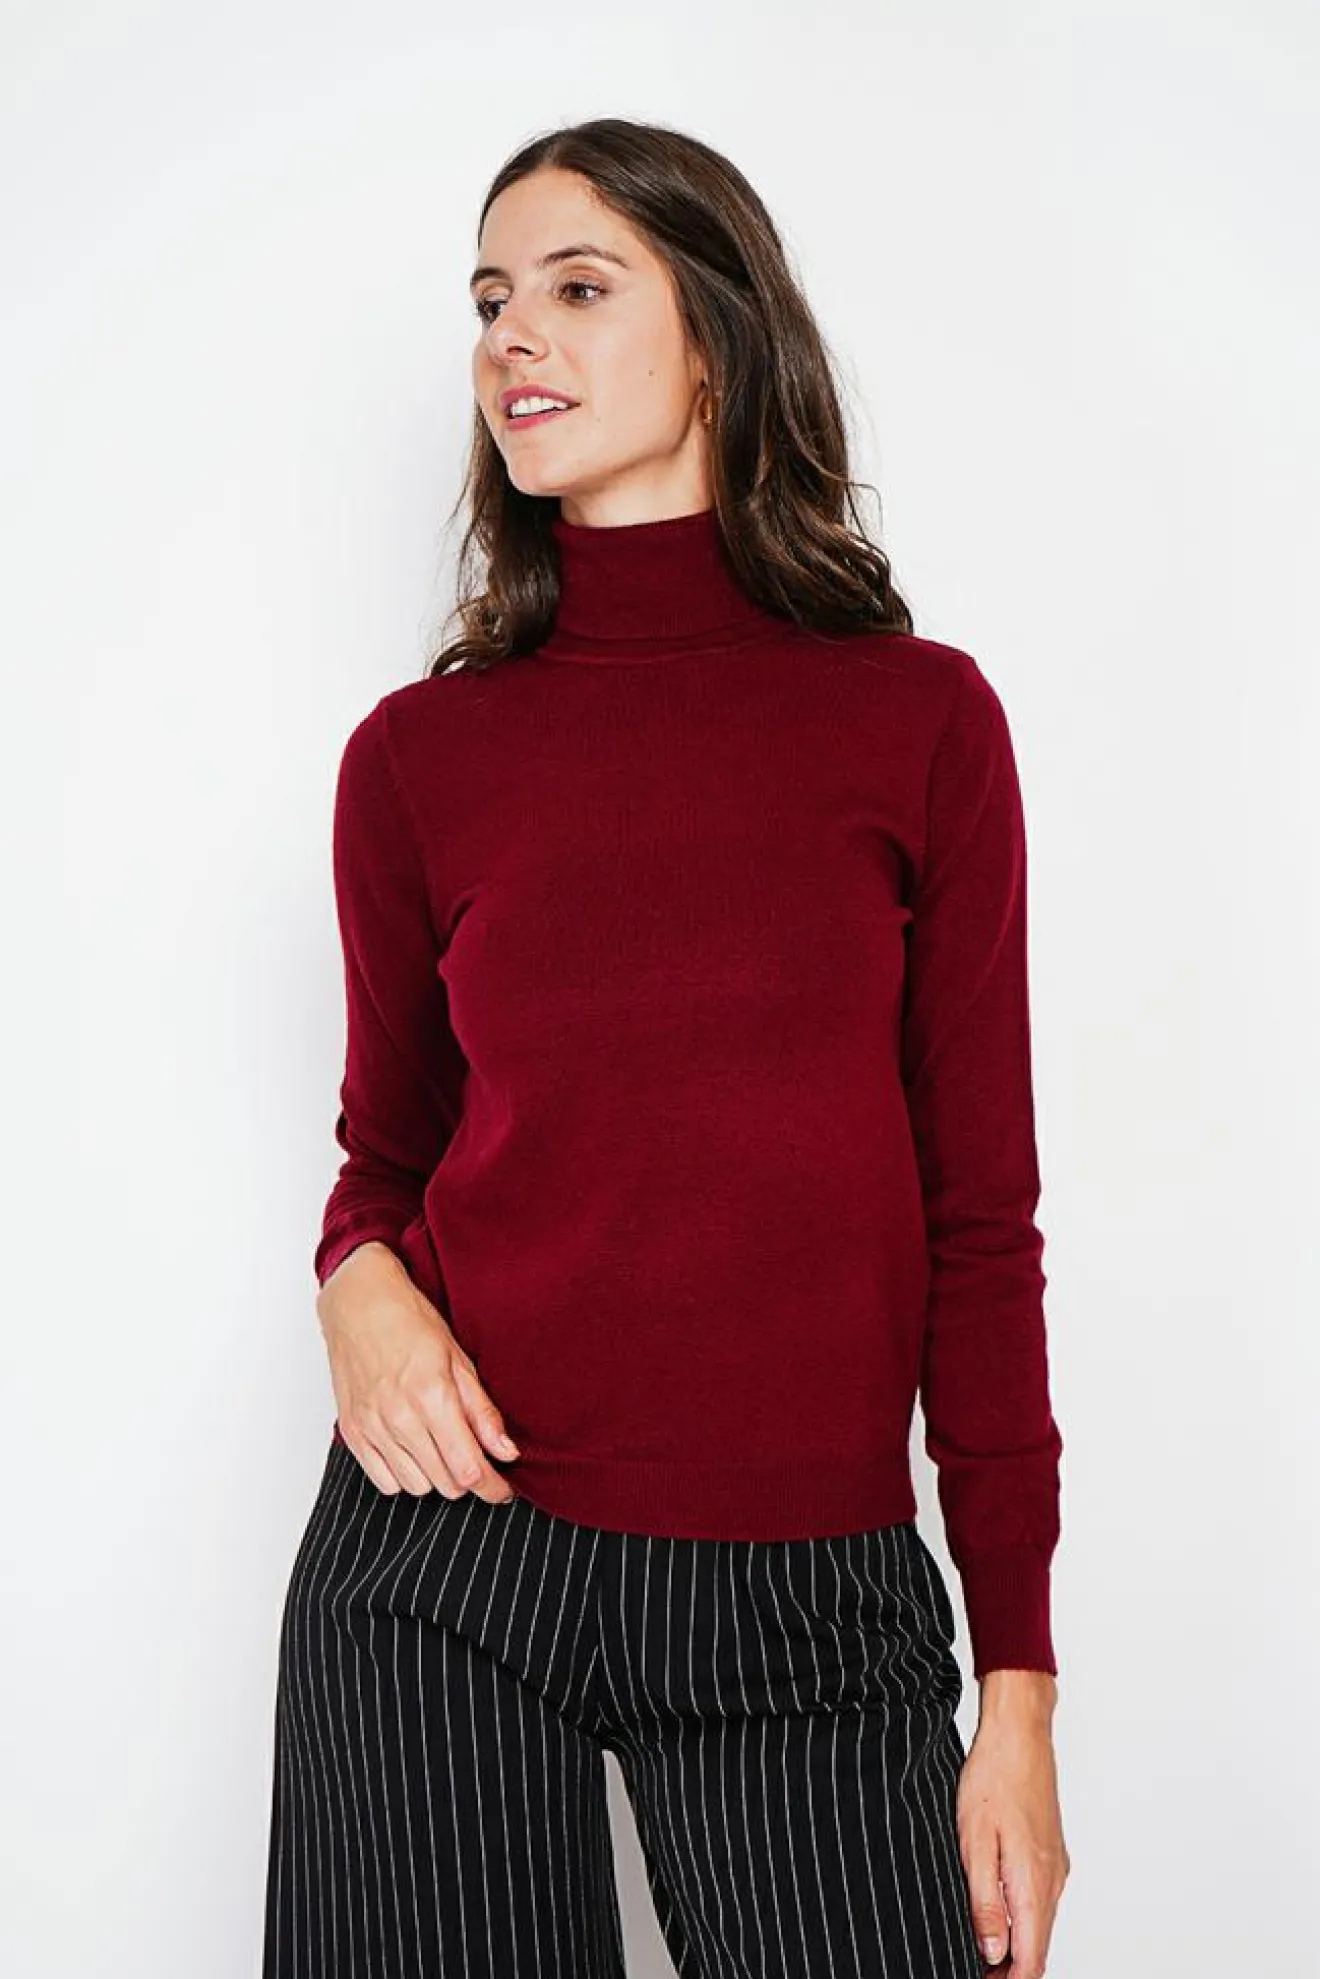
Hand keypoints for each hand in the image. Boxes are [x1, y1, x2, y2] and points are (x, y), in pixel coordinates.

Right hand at [316, 1241, 520, 1502]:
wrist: (358, 1302)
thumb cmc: (411, 1321)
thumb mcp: (459, 1358)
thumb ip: (483, 1411)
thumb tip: (507, 1452)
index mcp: (432, 1395)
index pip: (469, 1469)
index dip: (493, 1487)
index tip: (503, 1488)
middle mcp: (399, 1417)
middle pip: (446, 1484)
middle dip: (467, 1478)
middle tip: (475, 1457)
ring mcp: (372, 1426)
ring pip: (416, 1487)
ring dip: (436, 1477)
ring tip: (442, 1448)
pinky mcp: (353, 1432)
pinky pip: (384, 1481)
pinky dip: (404, 1476)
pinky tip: (413, 1450)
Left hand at [956, 1674, 1069, 1974]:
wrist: (1019, 1734)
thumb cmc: (994, 1778)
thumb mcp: (974, 1842)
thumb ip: (984, 1901)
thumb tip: (993, 1951)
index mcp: (1033, 1884)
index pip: (1031, 1958)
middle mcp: (1052, 1881)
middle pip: (1037, 1946)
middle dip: (1009, 1966)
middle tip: (976, 1968)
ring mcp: (1054, 1866)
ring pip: (1038, 1922)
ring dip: (1014, 1941)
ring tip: (979, 1945)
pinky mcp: (1050, 1852)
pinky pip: (1038, 1898)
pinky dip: (1020, 1915)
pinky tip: (994, 1906)